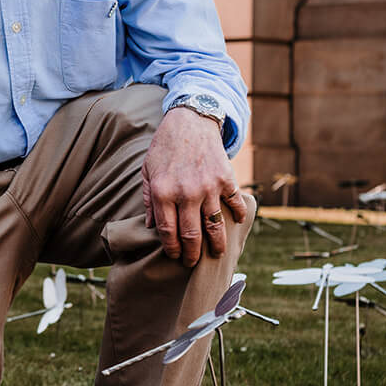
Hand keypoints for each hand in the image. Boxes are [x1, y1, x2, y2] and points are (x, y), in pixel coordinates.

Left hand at [141, 107, 249, 266]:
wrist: (190, 122)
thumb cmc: (164, 148)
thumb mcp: (147, 171)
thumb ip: (148, 200)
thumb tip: (151, 226)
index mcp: (163, 193)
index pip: (168, 232)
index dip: (172, 249)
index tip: (175, 257)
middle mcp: (186, 193)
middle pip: (191, 235)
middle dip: (192, 254)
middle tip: (192, 263)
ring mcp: (209, 187)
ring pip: (215, 225)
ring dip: (217, 244)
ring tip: (216, 254)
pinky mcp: (226, 179)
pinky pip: (234, 204)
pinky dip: (237, 216)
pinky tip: (236, 224)